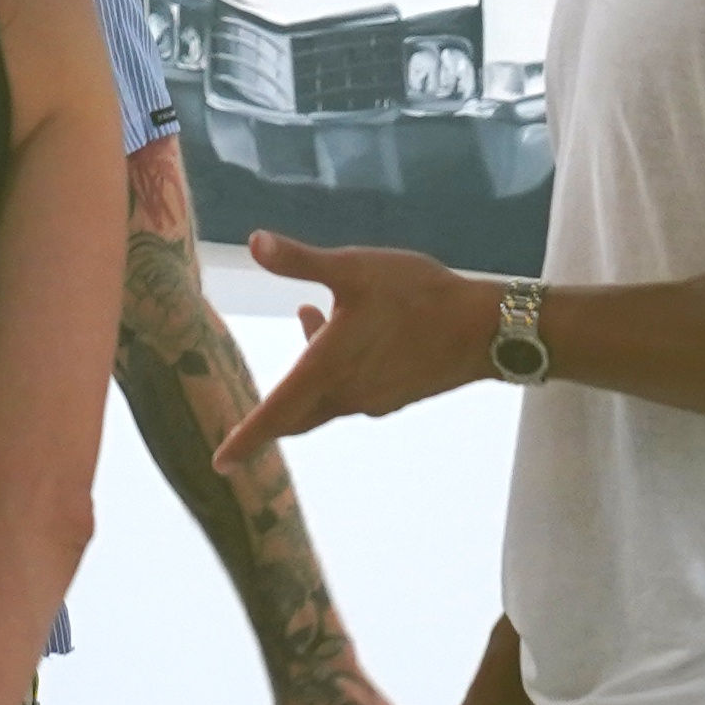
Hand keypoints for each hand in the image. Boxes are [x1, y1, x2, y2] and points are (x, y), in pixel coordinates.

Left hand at [220, 235, 507, 456]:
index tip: (220, 464)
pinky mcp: (396, 395)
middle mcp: (347, 394)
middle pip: (296, 413)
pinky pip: (350, 391)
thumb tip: (254, 241)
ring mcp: (374, 399)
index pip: (275, 413)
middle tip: (249, 421)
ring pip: (324, 396)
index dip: (246, 439)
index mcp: (327, 369)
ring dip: (307, 368)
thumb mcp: (354, 268)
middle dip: (271, 413)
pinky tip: (346, 330)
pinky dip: (334, 370)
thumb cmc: (415, 296)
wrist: (483, 329)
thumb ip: (301, 261)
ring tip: (307, 314)